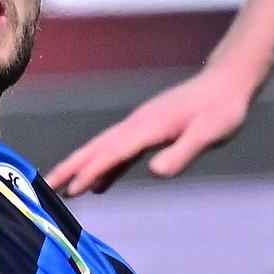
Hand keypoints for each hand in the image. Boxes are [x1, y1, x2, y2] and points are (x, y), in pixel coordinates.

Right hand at [44, 61, 258, 195]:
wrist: (227, 83)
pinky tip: (101, 184)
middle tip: (46, 187)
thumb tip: (156, 172)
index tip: (71, 190)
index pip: (113, 152)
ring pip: (103, 149)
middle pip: (97, 148)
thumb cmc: (222, 110)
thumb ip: (182, 153)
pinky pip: (119, 152)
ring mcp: (140, 127)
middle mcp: (137, 125)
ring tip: (62, 188)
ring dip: (82, 167)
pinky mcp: (147, 131)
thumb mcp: (209, 134)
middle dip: (71, 168)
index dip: (91, 171)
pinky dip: (105, 167)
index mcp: (148, 127)